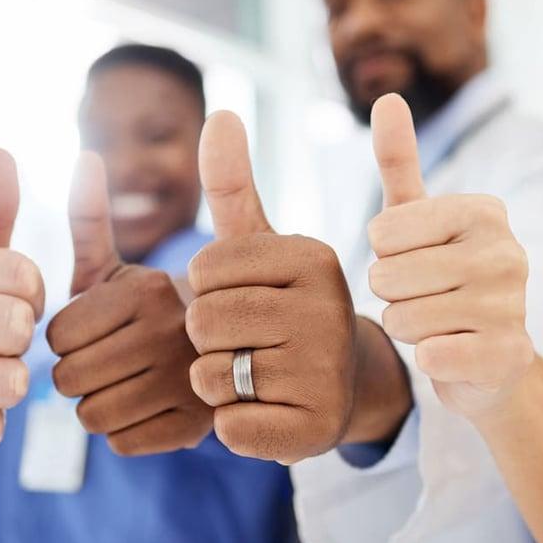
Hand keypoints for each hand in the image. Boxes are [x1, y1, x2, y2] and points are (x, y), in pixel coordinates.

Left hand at [45, 152, 211, 455]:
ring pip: (91, 416)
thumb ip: (90, 218)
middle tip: (109, 361)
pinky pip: (122, 441)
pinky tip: (149, 408)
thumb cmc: (157, 310)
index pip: (57, 336)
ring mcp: (188, 384)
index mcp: (148, 289)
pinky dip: (126, 430)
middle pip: (68, 380)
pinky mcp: (196, 429)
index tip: (97, 330)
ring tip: (128, 382)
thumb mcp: (124, 265)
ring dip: (99, 404)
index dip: (67, 337)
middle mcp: (172, 334)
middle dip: (78, 373)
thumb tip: (83, 157)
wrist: (238, 353)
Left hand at [185, 112, 356, 463]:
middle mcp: (328, 309)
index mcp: (312, 257)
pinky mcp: (313, 430)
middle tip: (251, 342)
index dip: (205, 290)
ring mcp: (324, 372)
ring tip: (260, 375)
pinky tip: (269, 412)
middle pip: (201, 321)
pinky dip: (234, 424)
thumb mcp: (260, 246)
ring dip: (218, 383)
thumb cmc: (284, 310)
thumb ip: (232, 183)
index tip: (246, 297)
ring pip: (209, 376)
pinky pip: (227, 427)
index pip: (202, 269)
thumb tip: (221, 113)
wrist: (340, 388)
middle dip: (208, 338)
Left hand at [367, 94, 533, 419]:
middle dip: (389, 296)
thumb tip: (387, 97)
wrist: (486, 359)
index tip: (412, 260)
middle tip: (421, 298)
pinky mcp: (510, 354)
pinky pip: (431, 357)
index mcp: (484, 211)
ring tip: (436, 324)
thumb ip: (398, 161)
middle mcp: (508, 252)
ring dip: (406, 328)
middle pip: (388, 277)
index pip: (382, 233)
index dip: (382, 255)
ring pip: (403, 319)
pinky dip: (428, 360)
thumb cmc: (440, 279)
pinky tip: (451, 353)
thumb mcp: (415, 218)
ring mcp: (514, 305)